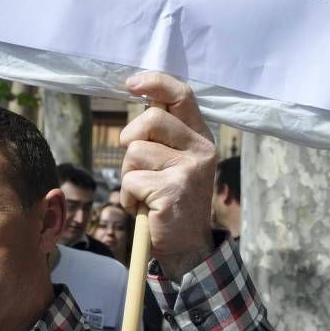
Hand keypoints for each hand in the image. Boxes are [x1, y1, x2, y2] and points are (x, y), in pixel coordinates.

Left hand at [119, 72, 216, 280]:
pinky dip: (128, 198)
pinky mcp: (173, 190)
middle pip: (151, 119)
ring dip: (129, 176)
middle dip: (130, 139)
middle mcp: (200, 149)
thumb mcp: (175, 161)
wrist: (188, 247)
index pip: (182, 95)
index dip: (155, 83)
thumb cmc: (172, 200)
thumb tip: (143, 98)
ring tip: (145, 193)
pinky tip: (144, 208)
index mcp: (201, 137)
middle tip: (135, 163)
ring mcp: (189, 169)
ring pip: (135, 152)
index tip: (131, 84)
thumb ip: (164, 133)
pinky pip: (131, 181)